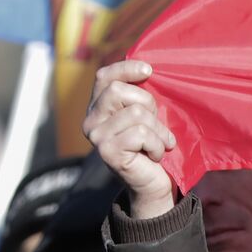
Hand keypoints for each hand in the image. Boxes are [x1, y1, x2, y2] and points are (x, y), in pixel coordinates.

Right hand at [82, 60, 177, 218]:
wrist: (154, 183)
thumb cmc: (153, 146)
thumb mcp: (147, 116)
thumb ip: (140, 96)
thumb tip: (147, 68)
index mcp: (98, 107)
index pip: (104, 77)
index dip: (125, 68)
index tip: (149, 70)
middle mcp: (91, 120)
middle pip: (119, 91)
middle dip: (148, 104)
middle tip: (156, 124)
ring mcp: (96, 136)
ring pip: (136, 113)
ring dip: (158, 130)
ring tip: (159, 143)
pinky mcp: (107, 151)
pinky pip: (141, 134)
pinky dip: (156, 144)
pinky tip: (155, 155)